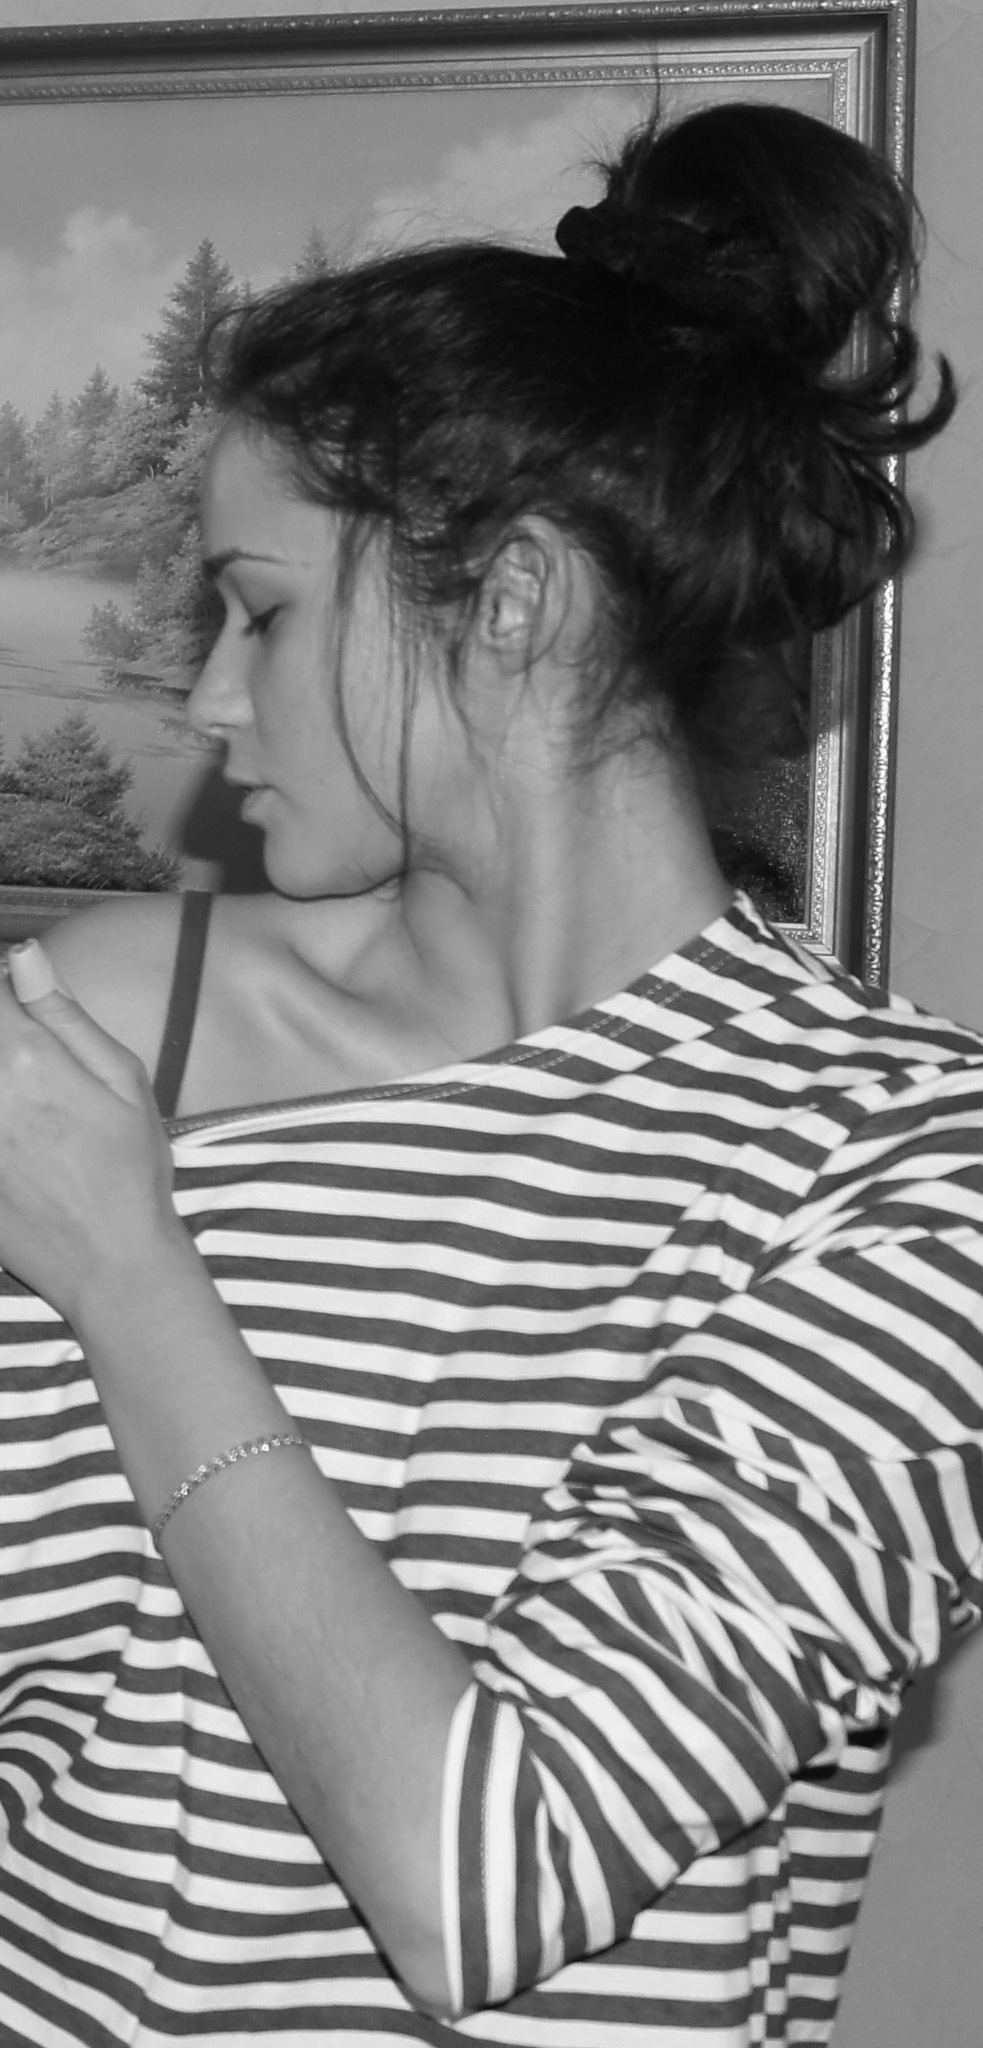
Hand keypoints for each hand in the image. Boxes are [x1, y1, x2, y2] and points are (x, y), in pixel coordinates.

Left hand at [0, 941, 175, 1321]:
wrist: (112, 1264)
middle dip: (2, 1039)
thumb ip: (65, 1015)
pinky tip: (16, 1143)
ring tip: (30, 1109)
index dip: (3, 991)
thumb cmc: (130, 1171)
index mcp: (28, 1061)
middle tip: (33, 1075)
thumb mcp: (124, 1081)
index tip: (20, 1008)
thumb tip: (22, 953)